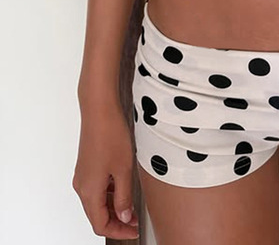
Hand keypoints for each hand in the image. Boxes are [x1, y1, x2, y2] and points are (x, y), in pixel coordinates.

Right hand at [72, 105, 139, 238]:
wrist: (99, 110)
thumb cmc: (110, 135)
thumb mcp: (123, 169)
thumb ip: (124, 197)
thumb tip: (125, 216)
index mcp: (89, 191)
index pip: (101, 225)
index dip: (119, 231)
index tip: (134, 230)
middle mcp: (82, 186)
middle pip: (97, 215)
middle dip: (117, 221)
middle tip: (135, 221)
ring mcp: (82, 176)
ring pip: (96, 202)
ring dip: (113, 207)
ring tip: (132, 205)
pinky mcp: (86, 167)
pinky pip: (96, 189)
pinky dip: (109, 194)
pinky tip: (123, 187)